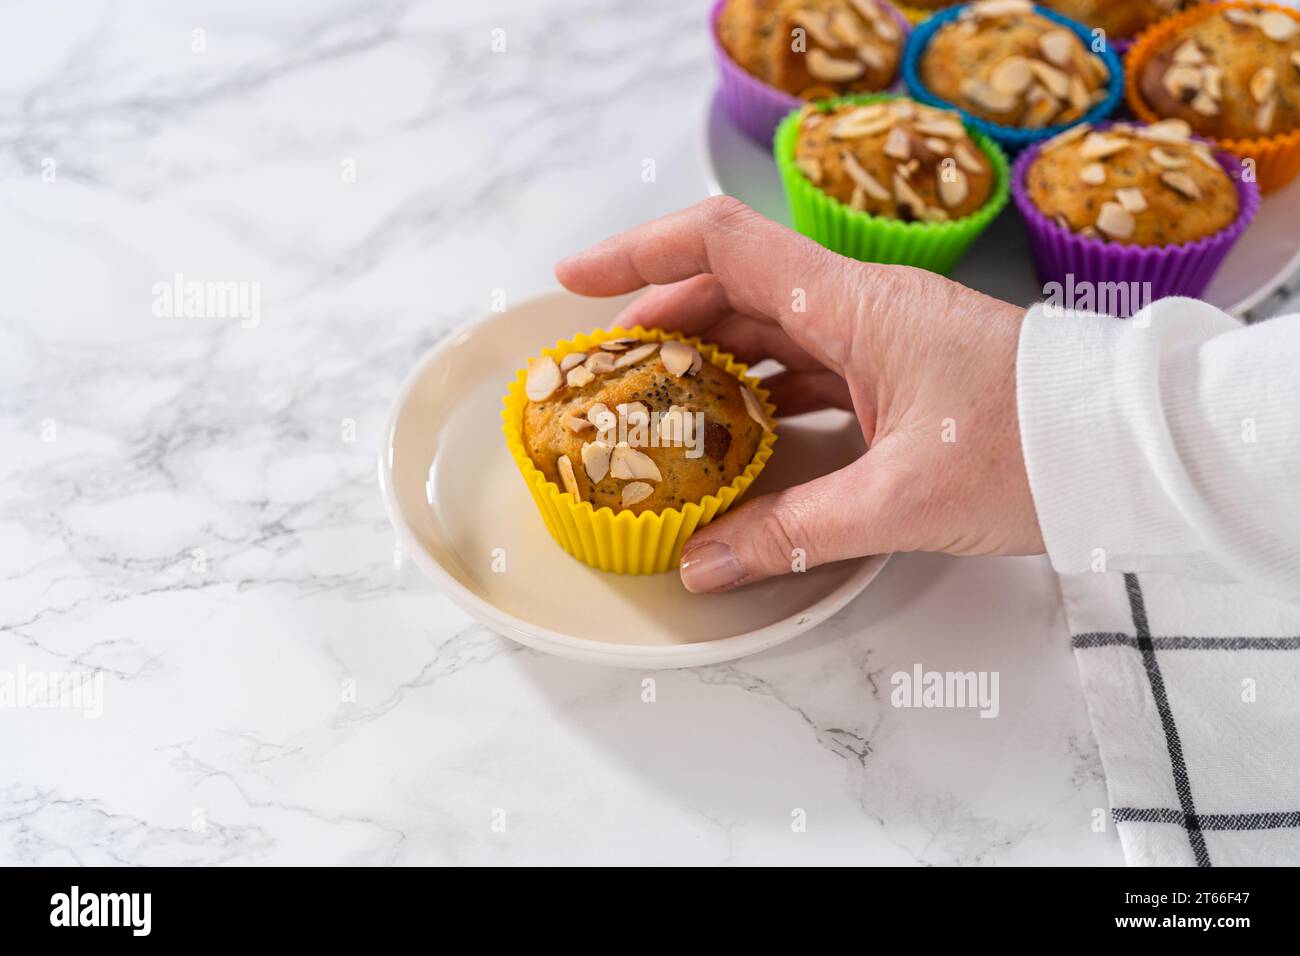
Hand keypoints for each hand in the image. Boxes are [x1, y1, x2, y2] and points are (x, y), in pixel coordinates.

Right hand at [556, 197, 1043, 592]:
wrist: (1124, 449)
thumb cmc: (1031, 449)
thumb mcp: (900, 501)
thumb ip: (792, 533)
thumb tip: (702, 565)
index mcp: (852, 305)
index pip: (722, 245)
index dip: (638, 255)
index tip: (574, 282)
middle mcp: (857, 306)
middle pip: (730, 289)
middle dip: (657, 322)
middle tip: (602, 374)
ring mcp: (876, 338)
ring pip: (765, 330)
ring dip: (704, 361)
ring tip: (648, 406)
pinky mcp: (893, 373)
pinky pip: (803, 368)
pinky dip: (756, 394)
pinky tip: (728, 435)